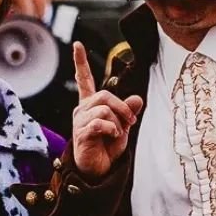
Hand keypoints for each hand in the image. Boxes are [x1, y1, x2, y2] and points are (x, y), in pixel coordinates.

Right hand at [71, 42, 141, 178]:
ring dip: (118, 121)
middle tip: (131, 122)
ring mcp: (79, 121)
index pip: (84, 79)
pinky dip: (112, 129)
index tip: (77, 44)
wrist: (99, 170)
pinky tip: (113, 136)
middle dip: (122, 107)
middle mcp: (82, 109)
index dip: (80, 62)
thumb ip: (128, 111)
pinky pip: (100, 123)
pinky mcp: (81, 133)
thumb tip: (138, 98)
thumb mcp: (123, 126)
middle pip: (104, 94)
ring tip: (119, 133)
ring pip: (104, 108)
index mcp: (91, 104)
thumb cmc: (108, 147)